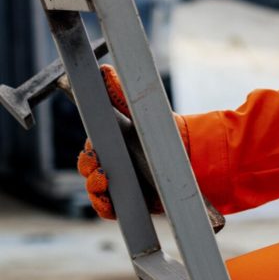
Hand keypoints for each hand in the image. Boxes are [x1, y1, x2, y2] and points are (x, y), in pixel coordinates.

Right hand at [76, 64, 188, 219]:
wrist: (190, 156)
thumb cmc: (162, 131)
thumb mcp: (141, 112)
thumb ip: (121, 93)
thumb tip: (104, 70)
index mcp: (112, 144)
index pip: (90, 149)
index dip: (89, 152)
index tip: (94, 151)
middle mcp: (112, 164)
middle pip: (88, 170)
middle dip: (90, 169)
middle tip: (100, 169)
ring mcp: (118, 185)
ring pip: (94, 191)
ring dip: (95, 189)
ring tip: (105, 182)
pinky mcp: (128, 203)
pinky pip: (108, 209)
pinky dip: (104, 206)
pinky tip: (109, 201)